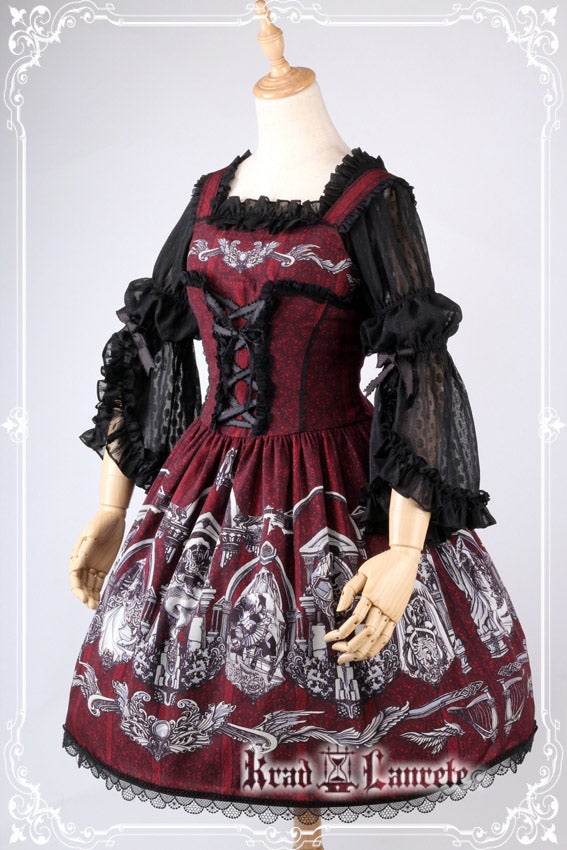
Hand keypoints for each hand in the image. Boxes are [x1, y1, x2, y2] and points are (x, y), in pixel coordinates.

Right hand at [69, 507, 125, 609]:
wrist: (113, 517)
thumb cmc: (100, 524)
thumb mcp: (91, 537)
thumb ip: (84, 552)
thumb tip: (75, 568)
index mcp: (77, 557)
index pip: (75, 578)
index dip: (78, 590)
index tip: (84, 599)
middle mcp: (83, 564)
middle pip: (82, 585)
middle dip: (85, 596)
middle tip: (92, 606)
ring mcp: (94, 566)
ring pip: (90, 586)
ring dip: (91, 596)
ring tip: (96, 606)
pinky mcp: (104, 567)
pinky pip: (99, 582)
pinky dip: (98, 591)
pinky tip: (100, 600)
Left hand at [324, 545, 420, 663]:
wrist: (406, 560)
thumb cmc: (382, 564)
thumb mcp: (363, 571)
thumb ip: (350, 589)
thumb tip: (339, 609)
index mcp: (373, 594)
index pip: (355, 619)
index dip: (340, 632)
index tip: (329, 638)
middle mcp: (384, 607)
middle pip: (366, 633)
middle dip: (350, 646)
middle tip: (336, 651)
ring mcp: (392, 613)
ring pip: (377, 639)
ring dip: (361, 651)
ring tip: (348, 658)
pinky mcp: (397, 616)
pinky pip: (387, 636)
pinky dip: (376, 647)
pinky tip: (366, 654)